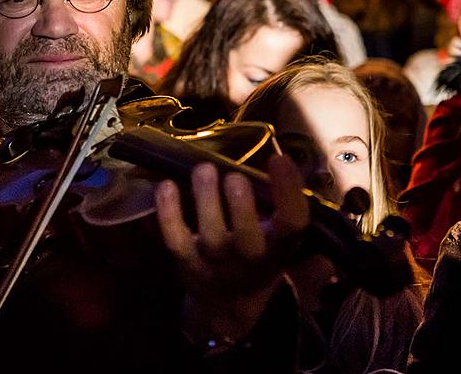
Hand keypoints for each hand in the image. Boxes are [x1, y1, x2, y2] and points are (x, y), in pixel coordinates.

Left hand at [155, 154, 308, 342]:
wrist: (227, 302)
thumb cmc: (259, 255)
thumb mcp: (285, 240)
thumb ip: (293, 209)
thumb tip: (294, 167)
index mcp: (280, 246)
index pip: (292, 223)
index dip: (288, 192)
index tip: (279, 159)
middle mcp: (250, 257)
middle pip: (248, 238)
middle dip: (242, 206)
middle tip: (234, 176)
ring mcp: (216, 262)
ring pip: (211, 235)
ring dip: (206, 200)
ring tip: (203, 169)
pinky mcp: (187, 261)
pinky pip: (175, 239)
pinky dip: (169, 213)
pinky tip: (166, 185)